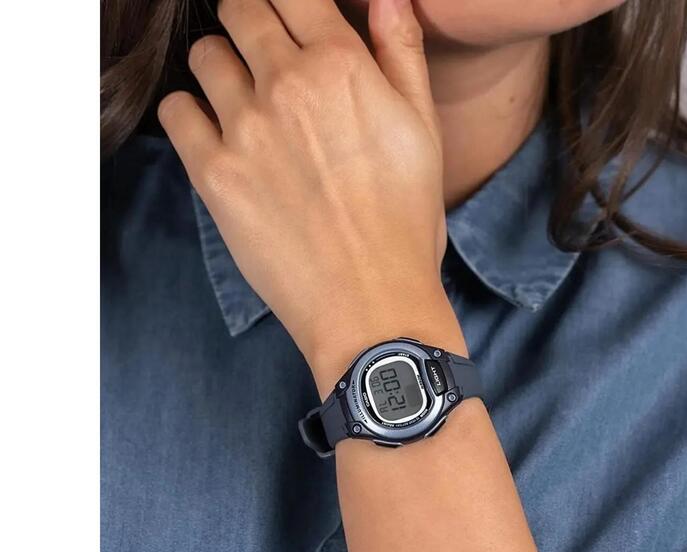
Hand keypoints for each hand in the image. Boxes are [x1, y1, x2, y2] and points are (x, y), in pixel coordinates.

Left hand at [159, 0, 463, 392]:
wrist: (370, 302)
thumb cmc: (405, 226)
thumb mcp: (424, 133)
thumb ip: (402, 53)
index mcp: (340, 66)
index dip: (286, 2)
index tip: (286, 18)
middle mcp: (286, 85)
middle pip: (240, 11)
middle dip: (249, 22)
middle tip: (261, 55)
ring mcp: (244, 130)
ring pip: (206, 57)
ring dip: (221, 67)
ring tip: (241, 101)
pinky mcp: (214, 175)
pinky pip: (177, 112)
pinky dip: (189, 111)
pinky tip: (214, 133)